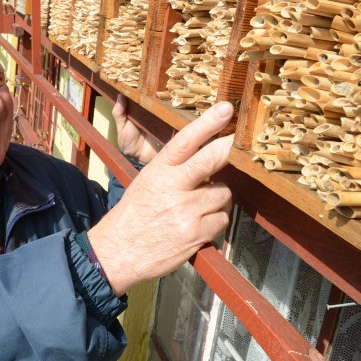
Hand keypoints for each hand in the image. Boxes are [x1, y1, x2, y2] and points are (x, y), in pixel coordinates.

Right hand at [88, 101, 234, 295]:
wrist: (119, 251)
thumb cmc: (135, 213)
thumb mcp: (147, 181)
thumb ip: (174, 168)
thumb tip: (206, 154)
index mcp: (158, 171)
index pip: (185, 141)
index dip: (208, 123)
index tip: (225, 109)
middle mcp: (173, 188)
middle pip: (210, 160)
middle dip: (229, 149)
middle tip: (241, 143)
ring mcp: (186, 212)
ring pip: (223, 193)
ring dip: (218, 197)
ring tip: (201, 204)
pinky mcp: (197, 234)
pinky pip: (222, 219)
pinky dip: (216, 221)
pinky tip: (200, 224)